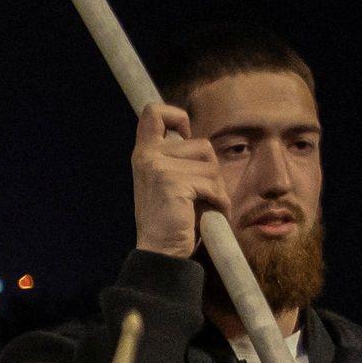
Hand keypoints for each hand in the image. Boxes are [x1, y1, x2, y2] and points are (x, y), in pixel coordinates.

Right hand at [131, 103, 225, 258]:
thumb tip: (199, 141)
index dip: (176, 116)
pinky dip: (217, 201)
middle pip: (201, 143)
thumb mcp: (170, 180)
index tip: (184, 135)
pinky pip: (212, 183)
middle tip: (196, 194)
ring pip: (211, 163)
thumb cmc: (172, 218)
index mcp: (144, 154)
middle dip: (210, 170)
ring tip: (199, 204)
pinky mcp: (173, 182)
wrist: (161, 250)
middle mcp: (147, 156)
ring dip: (215, 187)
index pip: (154, 112)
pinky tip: (204, 213)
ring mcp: (158, 168)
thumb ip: (177, 158)